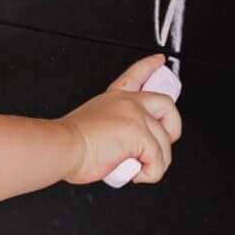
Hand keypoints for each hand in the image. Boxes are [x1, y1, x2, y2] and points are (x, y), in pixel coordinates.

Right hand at [58, 53, 183, 186]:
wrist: (62, 147)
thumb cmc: (68, 142)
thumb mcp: (92, 124)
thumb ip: (113, 129)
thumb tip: (125, 149)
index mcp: (114, 99)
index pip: (136, 75)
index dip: (150, 66)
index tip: (159, 60)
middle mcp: (128, 103)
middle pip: (167, 105)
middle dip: (172, 127)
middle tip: (161, 143)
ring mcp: (136, 117)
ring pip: (164, 142)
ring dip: (155, 162)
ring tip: (137, 169)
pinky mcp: (140, 134)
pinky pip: (158, 161)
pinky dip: (150, 174)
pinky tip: (136, 174)